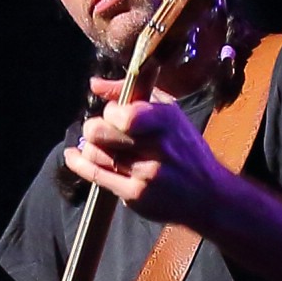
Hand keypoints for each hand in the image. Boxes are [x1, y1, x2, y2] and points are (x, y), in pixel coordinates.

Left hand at [64, 82, 225, 227]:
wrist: (207, 195)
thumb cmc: (185, 149)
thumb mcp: (168, 113)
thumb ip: (132, 94)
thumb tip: (94, 84)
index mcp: (166, 120)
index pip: (122, 113)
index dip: (111, 112)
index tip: (114, 115)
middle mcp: (156, 146)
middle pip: (101, 133)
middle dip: (93, 129)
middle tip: (97, 131)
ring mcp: (145, 173)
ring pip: (96, 154)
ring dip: (90, 148)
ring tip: (97, 146)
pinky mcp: (136, 195)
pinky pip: (96, 176)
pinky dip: (80, 164)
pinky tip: (74, 156)